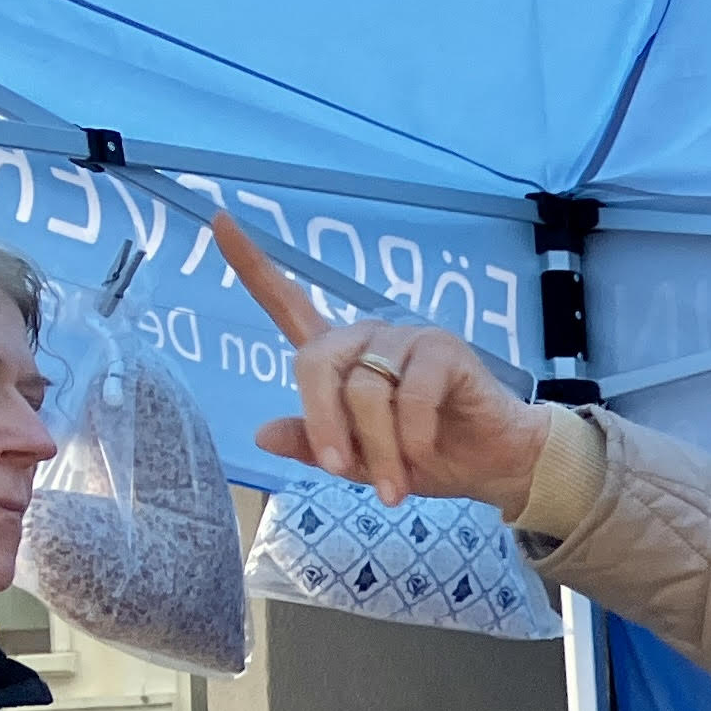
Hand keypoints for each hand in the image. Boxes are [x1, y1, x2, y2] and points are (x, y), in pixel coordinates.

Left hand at [214, 218, 549, 515]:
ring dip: (378, 447)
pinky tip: (422, 455)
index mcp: (342, 357)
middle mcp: (367, 337)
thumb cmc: (429, 457)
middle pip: (316, 362)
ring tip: (394, 488)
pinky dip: (412, 435)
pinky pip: (411, 394)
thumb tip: (262, 434)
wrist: (495, 464)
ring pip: (365, 389)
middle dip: (323, 423)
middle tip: (340, 471)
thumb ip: (315, 446)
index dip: (251, 265)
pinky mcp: (443, 349)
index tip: (216, 221)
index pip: (288, 302)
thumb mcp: (362, 463)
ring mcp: (405, 338)